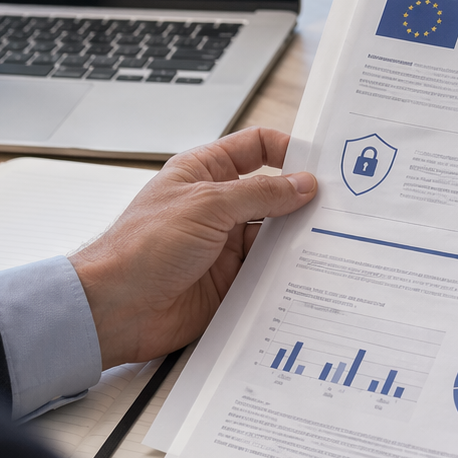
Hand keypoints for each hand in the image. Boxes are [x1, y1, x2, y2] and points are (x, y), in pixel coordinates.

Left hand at [68, 127, 316, 369]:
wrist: (118, 309)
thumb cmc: (143, 248)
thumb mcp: (207, 206)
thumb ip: (260, 193)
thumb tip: (303, 184)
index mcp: (204, 173)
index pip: (255, 148)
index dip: (287, 150)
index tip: (320, 163)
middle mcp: (217, 206)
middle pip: (273, 193)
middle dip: (302, 198)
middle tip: (340, 204)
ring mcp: (225, 244)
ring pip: (276, 234)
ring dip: (298, 237)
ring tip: (333, 238)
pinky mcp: (231, 280)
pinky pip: (269, 271)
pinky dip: (289, 270)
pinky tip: (311, 270)